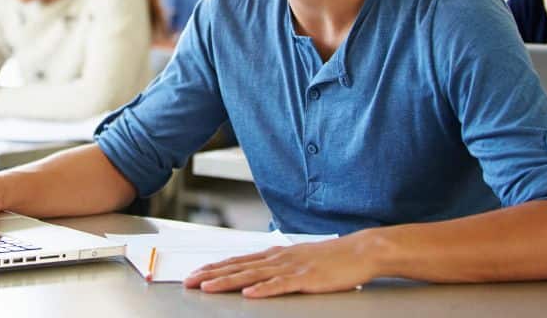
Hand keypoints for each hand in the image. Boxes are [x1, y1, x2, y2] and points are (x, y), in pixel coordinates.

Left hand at [184, 233, 378, 297]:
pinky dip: (263, 290)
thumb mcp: (298, 258)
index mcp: (275, 254)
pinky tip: (249, 294)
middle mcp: (277, 258)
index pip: (237, 260)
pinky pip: (280, 285)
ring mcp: (291, 267)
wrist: (358, 251)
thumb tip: (258, 273)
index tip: (195, 273)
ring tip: (207, 288)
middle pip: (238, 266)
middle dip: (211, 274)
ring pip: (252, 275)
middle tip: (188, 282)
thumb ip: (277, 265)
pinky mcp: (306, 278)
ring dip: (227, 282)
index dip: (214, 267)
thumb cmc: (331, 258)